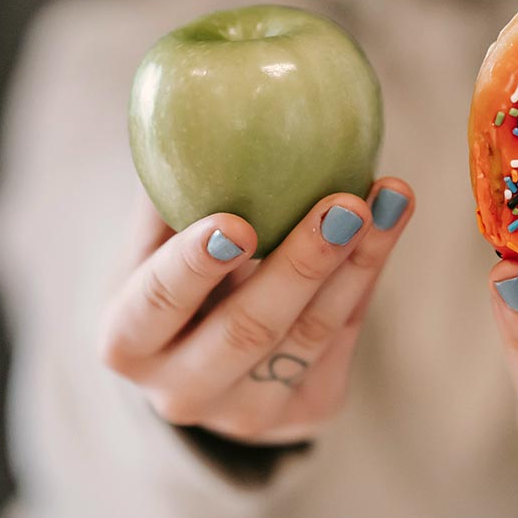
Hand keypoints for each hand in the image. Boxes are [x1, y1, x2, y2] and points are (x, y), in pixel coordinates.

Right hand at [100, 178, 413, 444]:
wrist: (203, 359)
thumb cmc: (172, 274)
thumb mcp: (152, 241)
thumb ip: (169, 190)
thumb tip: (192, 103)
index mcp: (127, 342)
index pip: (157, 305)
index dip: (194, 266)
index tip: (236, 222)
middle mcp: (181, 392)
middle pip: (248, 329)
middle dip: (302, 264)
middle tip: (344, 204)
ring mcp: (247, 414)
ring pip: (310, 335)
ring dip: (357, 261)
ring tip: (389, 198)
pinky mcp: (307, 412)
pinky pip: (344, 337)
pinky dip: (368, 273)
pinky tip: (390, 220)